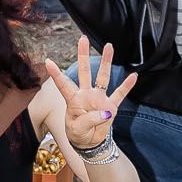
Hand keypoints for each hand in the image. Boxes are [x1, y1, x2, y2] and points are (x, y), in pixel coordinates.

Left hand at [42, 35, 139, 150]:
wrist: (89, 142)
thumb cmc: (78, 133)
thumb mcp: (77, 129)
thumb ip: (88, 120)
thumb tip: (104, 112)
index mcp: (73, 99)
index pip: (63, 84)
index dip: (56, 74)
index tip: (48, 61)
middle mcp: (86, 95)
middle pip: (84, 71)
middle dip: (83, 55)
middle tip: (83, 39)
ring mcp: (99, 99)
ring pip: (103, 77)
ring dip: (106, 62)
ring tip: (109, 46)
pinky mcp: (111, 107)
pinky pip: (120, 94)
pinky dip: (127, 86)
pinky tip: (134, 75)